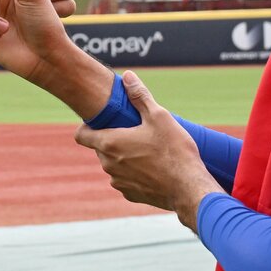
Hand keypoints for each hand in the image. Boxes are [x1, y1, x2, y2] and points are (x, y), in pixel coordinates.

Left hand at [74, 70, 223, 231]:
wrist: (188, 189)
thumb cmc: (174, 151)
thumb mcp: (159, 116)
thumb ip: (140, 96)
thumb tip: (127, 75)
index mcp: (110, 143)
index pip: (81, 135)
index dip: (88, 126)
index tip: (103, 121)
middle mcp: (108, 165)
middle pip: (101, 147)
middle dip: (114, 138)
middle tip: (136, 132)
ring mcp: (119, 182)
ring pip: (114, 164)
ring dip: (124, 156)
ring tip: (148, 150)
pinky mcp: (130, 194)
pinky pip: (126, 179)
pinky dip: (134, 173)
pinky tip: (154, 168)